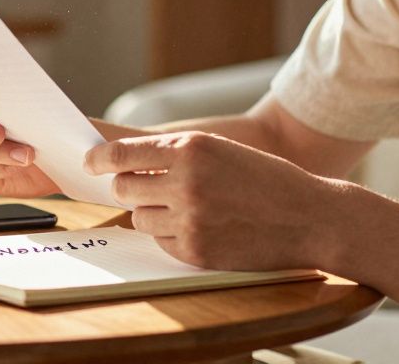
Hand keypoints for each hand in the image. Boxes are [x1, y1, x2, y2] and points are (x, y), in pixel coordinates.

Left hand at [83, 131, 345, 270]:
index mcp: (191, 148)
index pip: (122, 154)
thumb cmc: (266, 179)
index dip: (99, 160)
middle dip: (131, 188)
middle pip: (125, 188)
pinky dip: (174, 236)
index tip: (89, 163)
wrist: (309, 216)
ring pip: (140, 217)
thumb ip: (175, 154)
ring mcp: (189, 218)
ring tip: (190, 208)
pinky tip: (205, 227)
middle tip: (149, 187)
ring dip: (155, 213)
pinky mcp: (195, 250)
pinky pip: (161, 242)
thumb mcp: (220, 150)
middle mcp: (185, 181)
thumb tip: (125, 166)